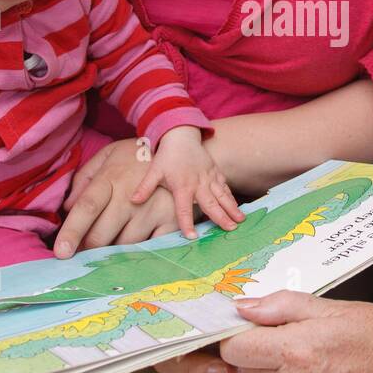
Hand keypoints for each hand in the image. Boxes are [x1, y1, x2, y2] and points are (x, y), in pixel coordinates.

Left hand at [57, 137, 239, 253]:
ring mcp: (153, 209)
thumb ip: (84, 179)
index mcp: (111, 178)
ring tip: (107, 248)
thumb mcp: (108, 156)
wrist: (182, 153)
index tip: (61, 252)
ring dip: (110, 253)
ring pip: (123, 246)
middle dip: (88, 250)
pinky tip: (131, 251)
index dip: (72, 231)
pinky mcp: (171, 221)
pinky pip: (149, 249)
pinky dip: (137, 254)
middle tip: (82, 253)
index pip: (87, 207)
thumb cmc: (136, 157)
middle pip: (102, 235)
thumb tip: (67, 207)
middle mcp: (131, 196)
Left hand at [128, 126, 244, 237]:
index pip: (183, 208)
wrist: (181, 135)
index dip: (186, 223)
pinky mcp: (215, 171)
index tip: (192, 237)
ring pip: (222, 195)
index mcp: (182, 185)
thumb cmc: (167, 156)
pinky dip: (231, 197)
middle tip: (230, 229)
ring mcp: (209, 177)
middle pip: (210, 203)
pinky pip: (225, 186)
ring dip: (231, 208)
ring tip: (240, 220)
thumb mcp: (154, 171)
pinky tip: (237, 207)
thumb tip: (132, 201)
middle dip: (221, 217)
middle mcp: (198, 182)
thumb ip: (145, 187)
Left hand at [219, 291, 372, 372]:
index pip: (234, 347)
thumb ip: (282, 306)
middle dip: (259, 349)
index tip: (252, 325)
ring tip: (314, 358)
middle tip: (291, 337)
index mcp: (297, 350)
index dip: (238, 332)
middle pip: (246, 366)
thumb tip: (243, 308)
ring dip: (277, 370)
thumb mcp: (335, 308)